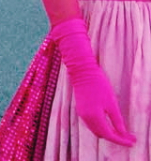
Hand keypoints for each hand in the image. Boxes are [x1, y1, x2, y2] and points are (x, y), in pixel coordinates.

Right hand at [53, 18, 135, 145]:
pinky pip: (92, 124)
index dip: (122, 140)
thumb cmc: (99, 85)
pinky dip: (102, 127)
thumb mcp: (112, 103)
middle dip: (117, 138)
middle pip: (102, 135)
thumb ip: (117, 121)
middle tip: (131, 137)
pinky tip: (110, 124)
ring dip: (109, 133)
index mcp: (94, 117)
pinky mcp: (80, 109)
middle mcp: (86, 118)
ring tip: (122, 132)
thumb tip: (124, 134)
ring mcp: (82, 114)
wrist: (82, 71)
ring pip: (97, 131)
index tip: (133, 142)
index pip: (110, 135)